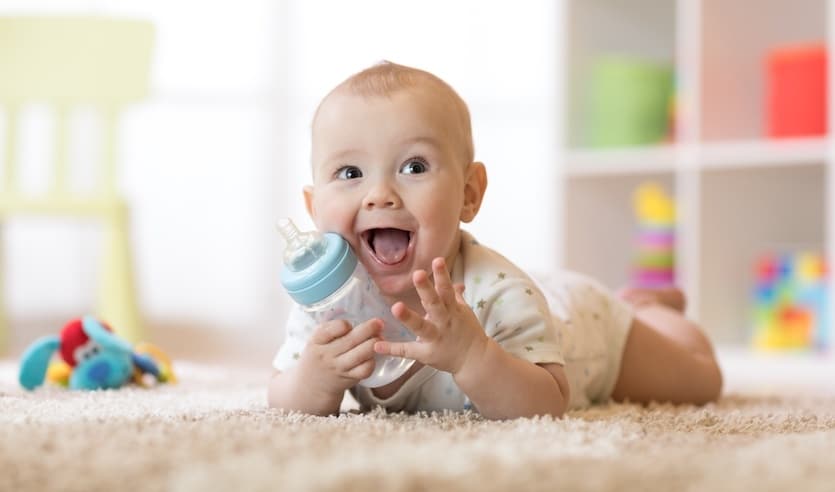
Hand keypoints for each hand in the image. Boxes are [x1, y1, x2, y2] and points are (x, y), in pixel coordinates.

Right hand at [297, 318, 380, 396]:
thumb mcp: (317, 339)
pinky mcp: (349, 378)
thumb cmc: (318, 355)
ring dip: (374, 344)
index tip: (350, 324)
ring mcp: (339, 367)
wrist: (310, 386)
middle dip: (369, 329)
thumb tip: (348, 307)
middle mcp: (327, 355)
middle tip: (379, 323)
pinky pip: (365, 369)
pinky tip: (373, 355)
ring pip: (361, 354)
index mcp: (316, 341)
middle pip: (351, 340)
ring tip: (380, 337)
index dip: (344, 325)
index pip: (331, 329)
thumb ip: (330, 326)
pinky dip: (372, 361)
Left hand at [374, 257, 487, 374]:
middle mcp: (444, 322)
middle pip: (435, 304)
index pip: (447, 290)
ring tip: (395, 307)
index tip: (437, 260)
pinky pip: (408, 351)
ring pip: (421, 327)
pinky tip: (377, 345)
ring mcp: (435, 338)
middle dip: (426, 289)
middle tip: (417, 274)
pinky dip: (392, 349)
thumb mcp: (464, 312)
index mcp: (453, 310)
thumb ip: (456, 297)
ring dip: (408, 317)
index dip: (442, 275)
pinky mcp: (426, 354)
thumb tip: (456, 282)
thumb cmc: (468, 332)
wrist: (475, 360)